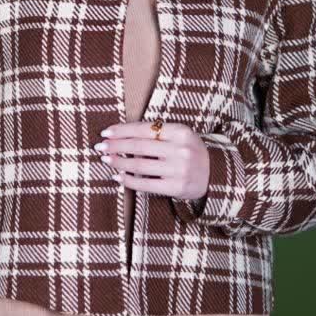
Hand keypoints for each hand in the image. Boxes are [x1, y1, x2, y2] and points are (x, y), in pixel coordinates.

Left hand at [93, 119, 209, 201]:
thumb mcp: (180, 136)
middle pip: (139, 146)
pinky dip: (128, 180)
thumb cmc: (190, 152)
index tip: (106, 132)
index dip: (122, 130)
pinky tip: (118, 176)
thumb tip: (120, 134)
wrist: (215, 175)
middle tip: (100, 147)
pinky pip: (145, 184)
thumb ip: (156, 133)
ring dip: (119, 162)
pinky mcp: (176, 187)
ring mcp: (179, 169)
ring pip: (140, 165)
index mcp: (181, 131)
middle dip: (116, 146)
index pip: (144, 128)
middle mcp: (180, 149)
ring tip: (106, 160)